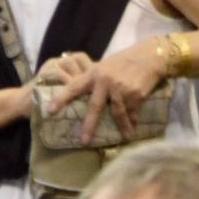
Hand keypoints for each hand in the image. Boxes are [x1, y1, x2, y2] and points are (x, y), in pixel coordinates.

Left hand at [49, 43, 168, 144]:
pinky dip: (132, 121)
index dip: (62, 98)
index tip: (51, 110)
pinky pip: (132, 113)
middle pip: (95, 107)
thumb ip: (94, 79)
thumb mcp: (105, 66)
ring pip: (117, 114)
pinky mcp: (135, 95)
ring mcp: (121, 89)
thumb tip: (82, 94)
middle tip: (84, 141)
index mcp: (94, 74)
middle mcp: (105, 81)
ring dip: (121, 128)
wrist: (148, 57)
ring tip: (123, 138)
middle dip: (89, 125)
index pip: (74, 87)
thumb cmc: (123, 61)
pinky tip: (132, 128)